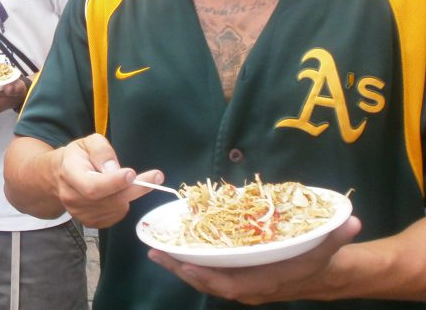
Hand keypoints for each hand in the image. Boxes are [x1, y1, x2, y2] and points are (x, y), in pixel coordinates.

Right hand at [54, 134, 161, 227]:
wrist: (60, 176)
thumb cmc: (78, 156)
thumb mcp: (87, 142)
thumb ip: (101, 151)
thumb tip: (114, 170)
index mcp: (69, 174)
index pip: (92, 185)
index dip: (113, 182)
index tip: (132, 173)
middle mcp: (73, 198)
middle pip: (108, 199)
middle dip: (134, 189)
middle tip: (156, 177)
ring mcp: (81, 214)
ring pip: (116, 208)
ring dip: (128, 194)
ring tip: (125, 180)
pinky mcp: (91, 223)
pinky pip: (116, 215)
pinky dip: (122, 203)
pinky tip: (117, 192)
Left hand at [148, 217, 361, 303]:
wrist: (324, 275)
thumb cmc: (320, 257)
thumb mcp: (329, 245)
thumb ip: (338, 234)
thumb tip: (351, 221)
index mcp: (267, 280)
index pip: (232, 285)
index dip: (207, 277)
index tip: (185, 266)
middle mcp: (251, 286)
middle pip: (209, 283)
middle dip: (182, 271)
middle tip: (156, 254)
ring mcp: (242, 283)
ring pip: (206, 279)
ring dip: (180, 267)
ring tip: (155, 252)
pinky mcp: (237, 275)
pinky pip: (209, 272)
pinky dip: (190, 263)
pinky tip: (173, 251)